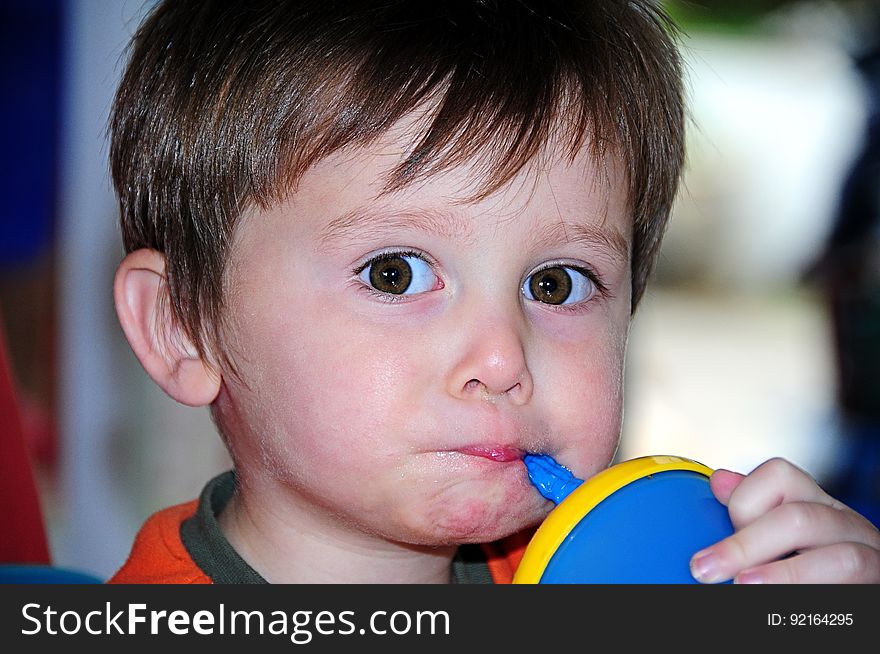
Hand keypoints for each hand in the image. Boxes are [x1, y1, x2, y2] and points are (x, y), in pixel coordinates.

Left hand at [689, 457, 879, 582]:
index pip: (779, 475)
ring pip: (837, 558)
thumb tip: (718, 481)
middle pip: (797, 518)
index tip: (722, 526)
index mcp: (814, 501)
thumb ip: (752, 509)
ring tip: (743, 586)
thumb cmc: (809, 565)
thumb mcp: (777, 534)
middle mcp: (844, 523)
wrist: (845, 595)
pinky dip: (811, 595)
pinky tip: (781, 609)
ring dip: (785, 575)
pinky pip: (853, 586)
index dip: (744, 499)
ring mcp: (868, 554)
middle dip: (745, 544)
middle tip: (705, 570)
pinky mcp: (875, 584)